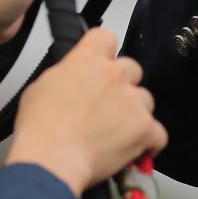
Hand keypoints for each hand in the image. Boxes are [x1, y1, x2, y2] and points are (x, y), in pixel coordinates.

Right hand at [6, 28, 166, 194]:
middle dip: (122, 85)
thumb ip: (66, 73)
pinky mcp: (145, 127)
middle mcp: (115, 75)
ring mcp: (133, 101)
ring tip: (112, 131)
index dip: (104, 50)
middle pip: (132, 69)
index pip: (106, 37)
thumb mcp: (40, 87)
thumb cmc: (39, 130)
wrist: (50, 161)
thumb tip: (75, 76)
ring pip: (145, 100)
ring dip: (134, 113)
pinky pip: (158, 132)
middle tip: (105, 105)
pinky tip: (133, 147)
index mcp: (87, 61)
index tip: (102, 61)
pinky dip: (148, 141)